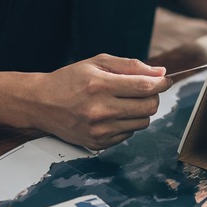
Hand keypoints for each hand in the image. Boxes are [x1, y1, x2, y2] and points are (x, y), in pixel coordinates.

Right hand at [25, 54, 172, 149]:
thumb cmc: (70, 80)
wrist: (41, 103)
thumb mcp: (97, 62)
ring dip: (141, 110)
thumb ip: (130, 66)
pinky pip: (129, 133)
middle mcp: (100, 110)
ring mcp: (99, 130)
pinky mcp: (98, 143)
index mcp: (100, 86)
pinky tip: (112, 113)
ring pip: (142, 122)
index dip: (161, 83)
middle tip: (144, 90)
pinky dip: (127, 123)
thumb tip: (159, 73)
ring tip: (125, 101)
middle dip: (153, 96)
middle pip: (148, 107)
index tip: (165, 80)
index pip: (144, 87)